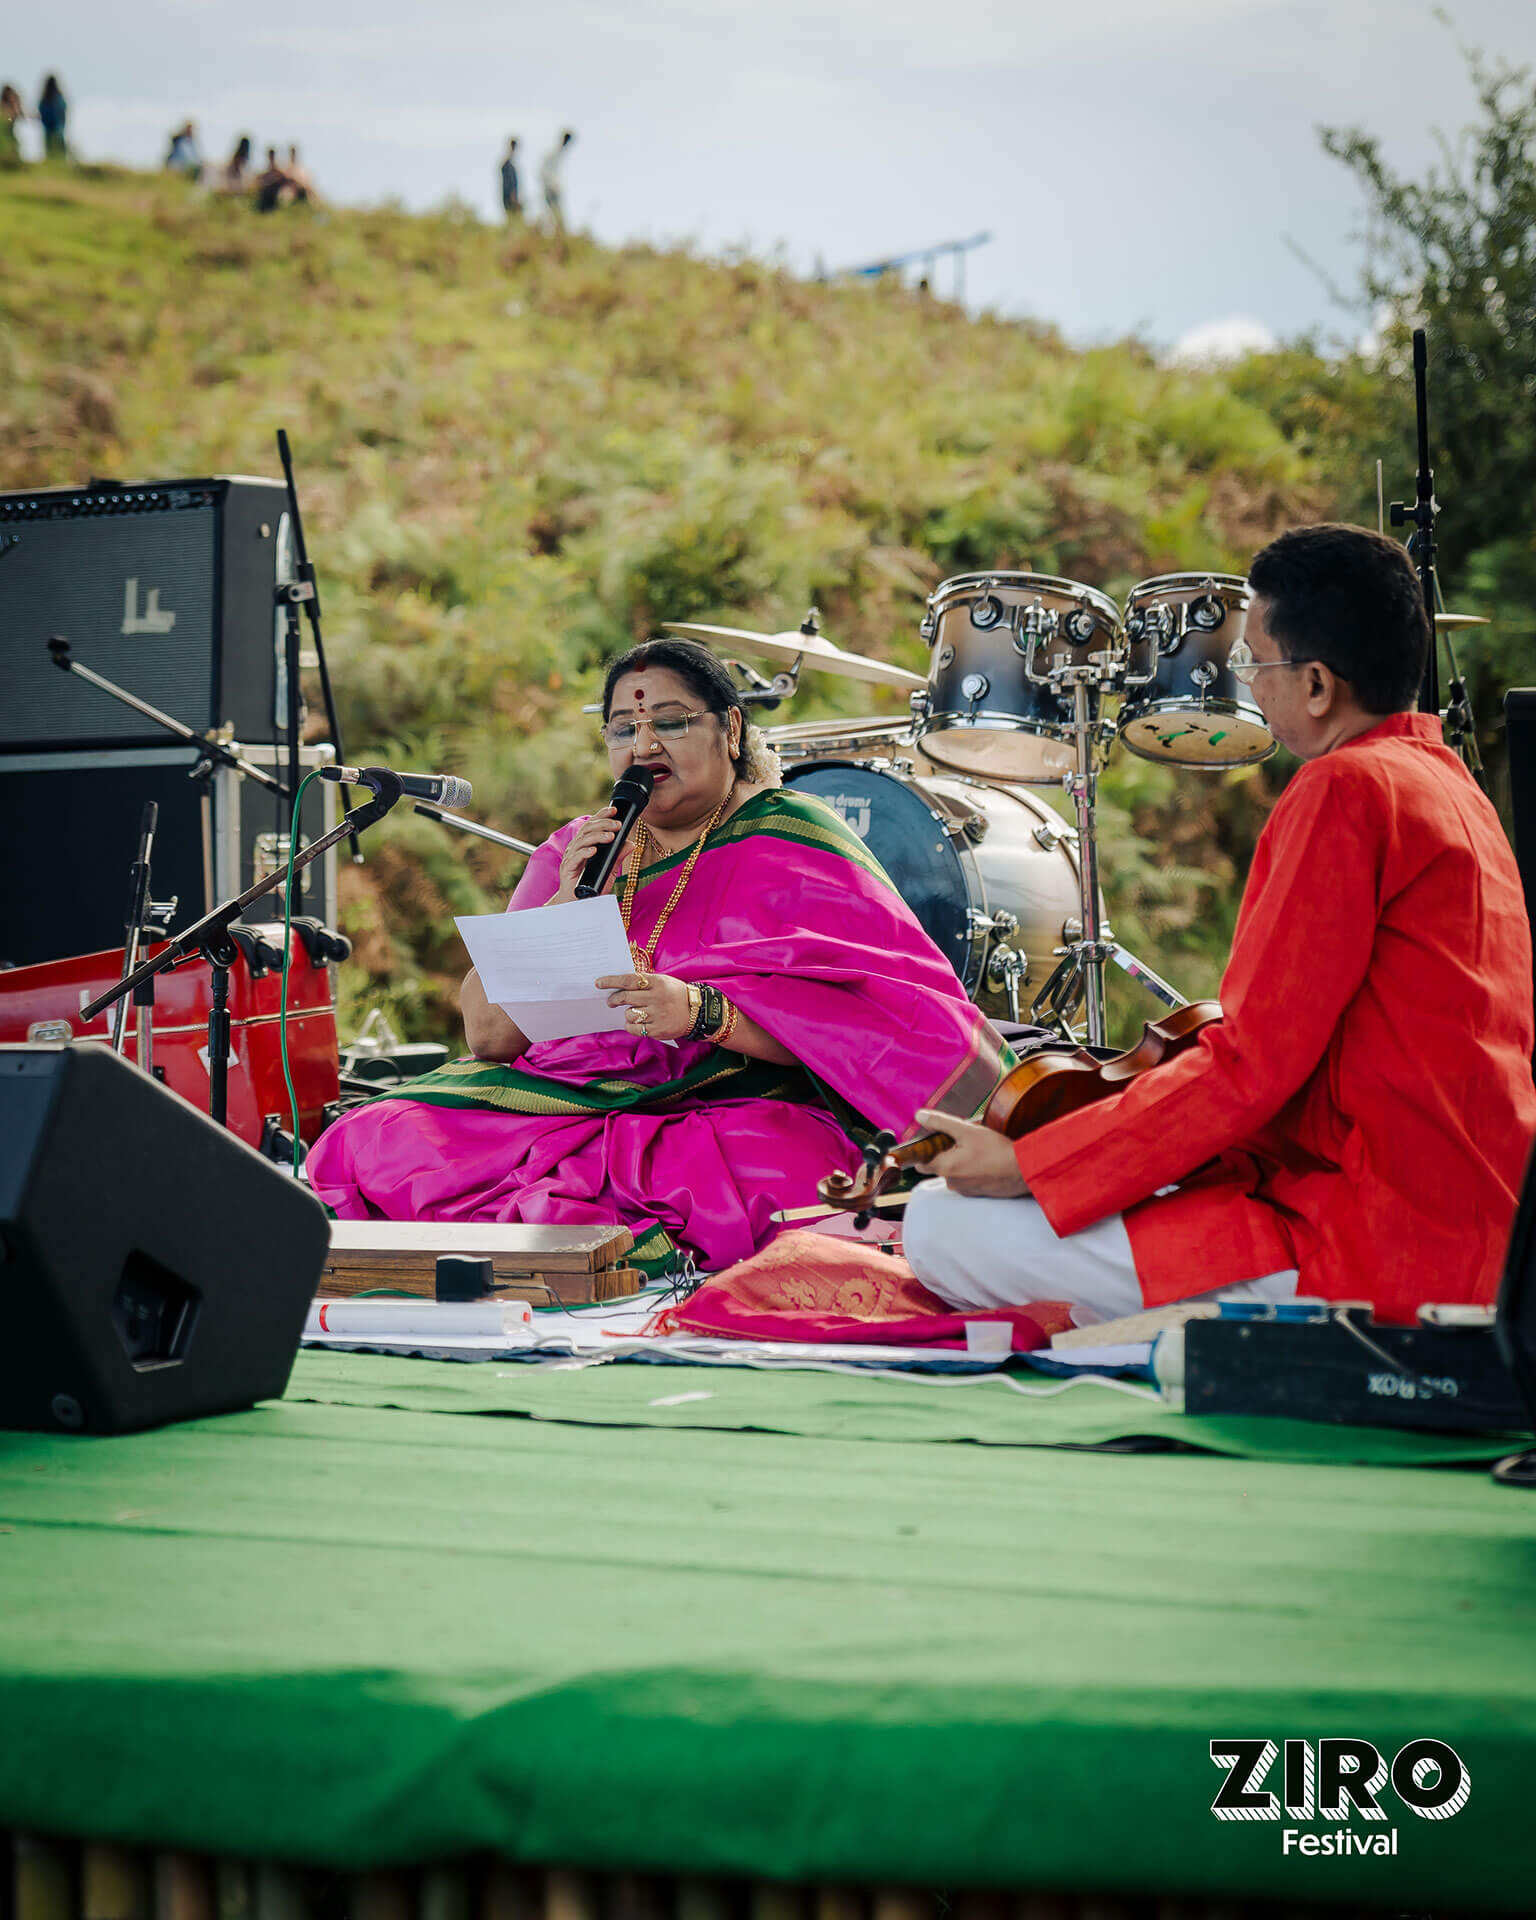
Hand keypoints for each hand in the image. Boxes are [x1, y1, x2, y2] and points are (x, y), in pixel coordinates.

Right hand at [549, 807, 621, 903]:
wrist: (579, 904)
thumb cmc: (593, 885)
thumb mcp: (609, 869)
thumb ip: (618, 856)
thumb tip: (631, 843)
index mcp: (584, 844)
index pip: (592, 825)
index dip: (602, 815)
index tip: (614, 810)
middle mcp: (576, 848)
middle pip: (587, 829)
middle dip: (603, 824)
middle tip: (617, 824)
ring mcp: (571, 857)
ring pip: (582, 840)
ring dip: (597, 836)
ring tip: (611, 836)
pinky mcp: (568, 869)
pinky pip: (576, 857)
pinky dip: (585, 852)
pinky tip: (594, 850)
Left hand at [597, 971, 693, 1042]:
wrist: (697, 1011)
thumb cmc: (675, 994)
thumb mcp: (663, 981)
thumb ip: (644, 982)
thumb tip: (619, 985)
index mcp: (657, 983)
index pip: (629, 980)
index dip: (611, 981)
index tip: (599, 983)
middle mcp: (657, 998)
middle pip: (626, 997)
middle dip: (614, 999)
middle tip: (611, 1001)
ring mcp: (657, 1015)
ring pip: (629, 1014)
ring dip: (627, 1014)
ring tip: (634, 1012)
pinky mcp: (658, 1030)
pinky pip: (635, 1028)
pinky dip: (631, 1025)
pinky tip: (636, 1023)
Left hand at [914, 1109, 1030, 1198]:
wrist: (1025, 1171)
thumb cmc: (997, 1151)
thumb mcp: (967, 1131)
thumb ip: (941, 1123)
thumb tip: (919, 1116)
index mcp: (945, 1168)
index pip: (922, 1162)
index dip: (927, 1149)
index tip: (939, 1139)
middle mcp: (951, 1182)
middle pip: (939, 1165)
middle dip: (947, 1152)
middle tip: (965, 1140)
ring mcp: (965, 1190)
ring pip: (955, 1171)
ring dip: (961, 1160)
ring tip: (979, 1149)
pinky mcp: (977, 1192)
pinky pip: (967, 1178)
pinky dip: (972, 1169)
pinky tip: (986, 1159)